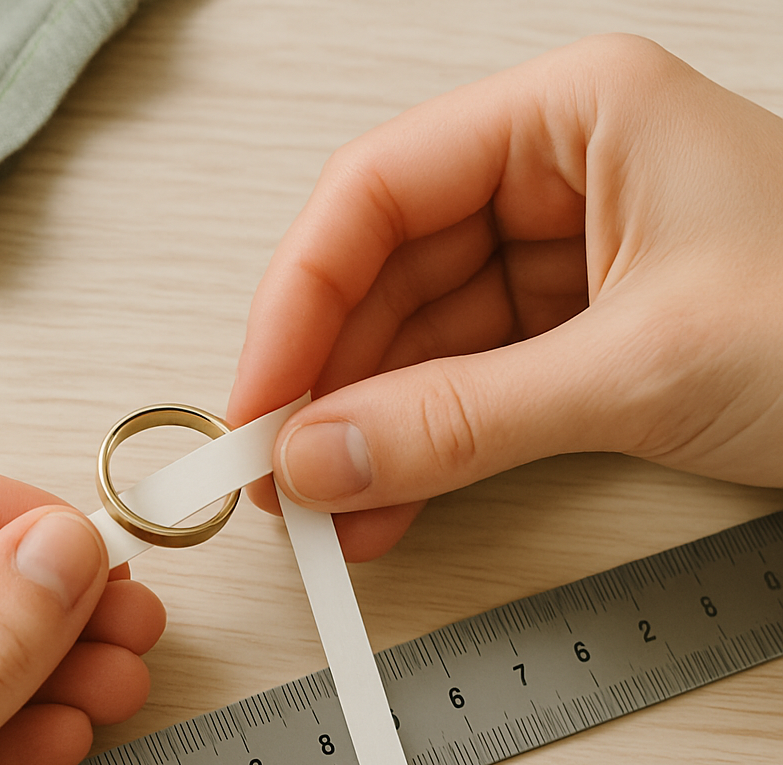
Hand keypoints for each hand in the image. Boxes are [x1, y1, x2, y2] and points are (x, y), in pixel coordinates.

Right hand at [229, 34, 782, 560]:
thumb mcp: (639, 370)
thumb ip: (462, 420)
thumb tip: (324, 459)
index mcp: (572, 119)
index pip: (377, 193)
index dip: (297, 299)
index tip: (260, 400)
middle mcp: (555, 180)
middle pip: (386, 273)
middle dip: (329, 381)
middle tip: (284, 472)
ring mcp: (560, 265)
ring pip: (418, 343)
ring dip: (368, 432)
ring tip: (331, 512)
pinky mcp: (572, 341)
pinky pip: (464, 388)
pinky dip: (422, 451)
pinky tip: (386, 503)